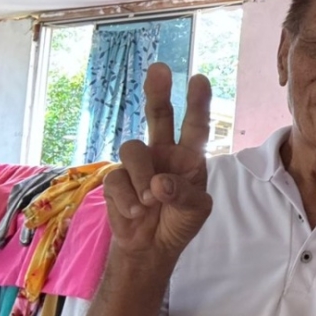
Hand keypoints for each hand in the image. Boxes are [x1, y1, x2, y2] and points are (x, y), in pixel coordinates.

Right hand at [103, 63, 212, 259]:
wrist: (151, 247)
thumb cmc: (179, 222)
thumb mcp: (195, 211)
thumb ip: (184, 195)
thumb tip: (158, 184)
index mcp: (189, 157)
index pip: (196, 126)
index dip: (198, 103)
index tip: (200, 79)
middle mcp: (163, 153)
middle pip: (159, 115)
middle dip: (158, 92)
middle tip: (160, 69)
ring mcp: (138, 164)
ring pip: (133, 149)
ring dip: (141, 176)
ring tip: (150, 203)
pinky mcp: (116, 179)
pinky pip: (117, 178)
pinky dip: (128, 199)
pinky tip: (136, 213)